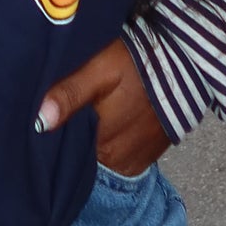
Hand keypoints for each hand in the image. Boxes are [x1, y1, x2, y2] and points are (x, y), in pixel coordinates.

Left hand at [35, 36, 168, 177]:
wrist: (186, 63)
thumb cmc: (138, 63)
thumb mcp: (100, 69)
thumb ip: (71, 94)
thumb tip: (39, 122)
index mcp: (102, 143)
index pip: (65, 151)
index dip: (53, 137)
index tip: (40, 124)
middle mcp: (117, 161)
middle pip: (82, 157)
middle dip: (70, 141)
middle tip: (62, 117)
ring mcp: (133, 162)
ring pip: (99, 159)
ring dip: (91, 144)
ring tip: (86, 119)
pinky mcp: (146, 158)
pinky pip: (118, 159)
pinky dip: (110, 147)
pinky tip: (106, 126)